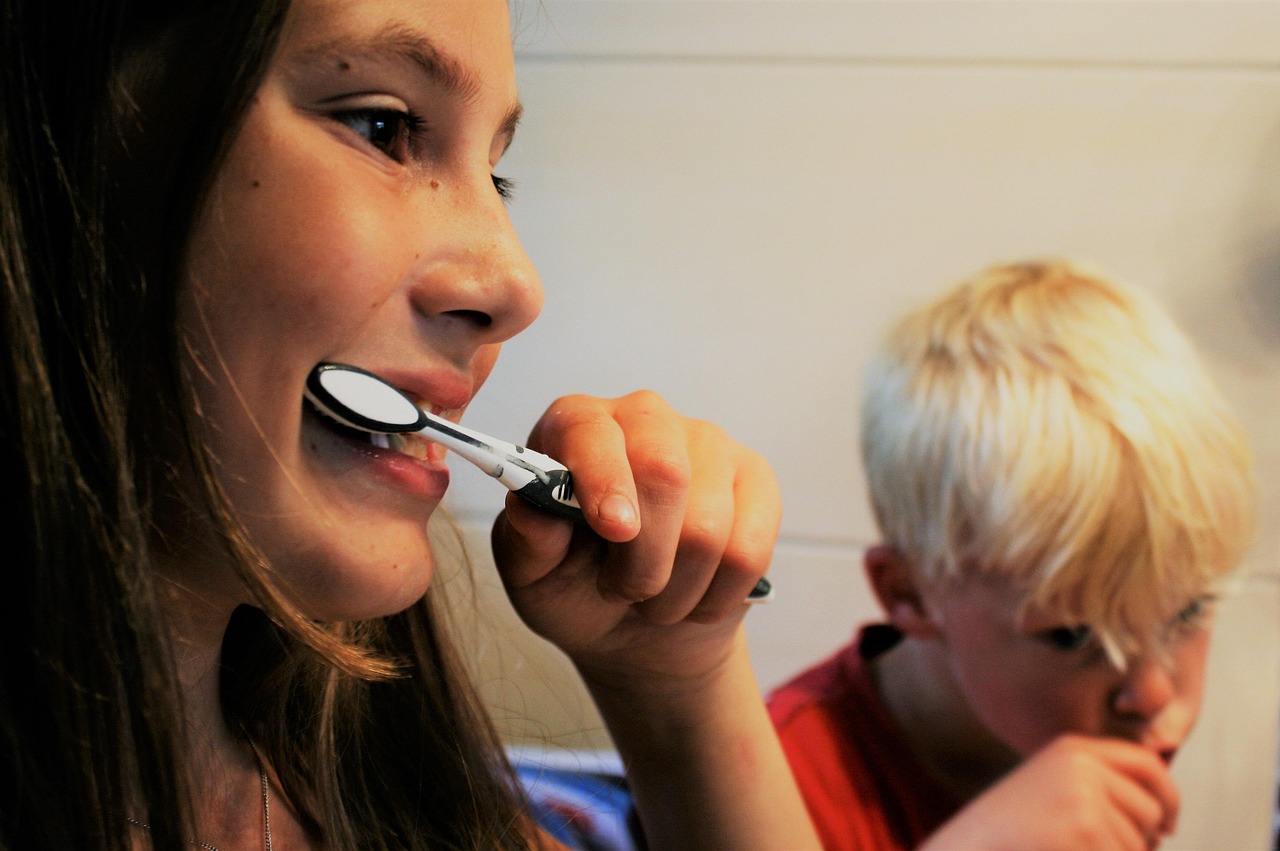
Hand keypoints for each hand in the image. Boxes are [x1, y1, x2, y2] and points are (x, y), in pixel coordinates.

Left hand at [490, 390, 780, 692]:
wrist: (635, 627)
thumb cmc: (574, 587)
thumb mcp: (532, 575)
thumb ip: (528, 539)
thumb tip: (532, 505)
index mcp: (576, 425)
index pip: (592, 431)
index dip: (605, 480)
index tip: (613, 530)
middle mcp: (644, 417)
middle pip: (663, 473)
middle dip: (643, 557)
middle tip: (623, 591)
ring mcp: (708, 443)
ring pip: (709, 525)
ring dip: (677, 589)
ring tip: (655, 599)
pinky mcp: (755, 480)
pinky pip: (749, 548)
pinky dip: (718, 595)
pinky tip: (697, 598)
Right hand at [920, 735, 1178, 850]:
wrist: (966, 848)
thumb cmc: (1007, 833)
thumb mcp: (1051, 791)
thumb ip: (1098, 786)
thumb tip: (1162, 813)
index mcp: (1073, 749)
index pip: (1147, 764)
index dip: (1168, 796)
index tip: (1168, 824)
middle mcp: (1082, 765)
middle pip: (1151, 809)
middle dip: (1142, 840)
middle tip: (1099, 849)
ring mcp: (1085, 797)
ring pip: (1139, 844)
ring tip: (1068, 850)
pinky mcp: (1086, 830)